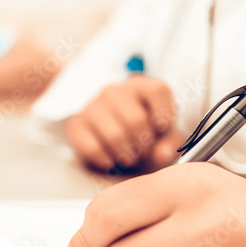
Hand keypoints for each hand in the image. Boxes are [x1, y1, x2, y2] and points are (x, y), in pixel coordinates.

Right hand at [64, 76, 182, 171]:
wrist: (110, 136)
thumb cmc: (142, 132)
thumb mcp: (163, 136)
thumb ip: (170, 143)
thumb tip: (162, 153)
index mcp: (139, 85)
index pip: (158, 90)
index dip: (165, 114)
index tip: (162, 130)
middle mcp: (114, 91)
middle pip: (136, 120)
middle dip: (144, 145)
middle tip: (144, 153)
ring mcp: (92, 106)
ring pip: (114, 135)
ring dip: (126, 155)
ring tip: (129, 158)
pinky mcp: (76, 124)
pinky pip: (92, 147)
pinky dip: (105, 160)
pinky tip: (111, 160)